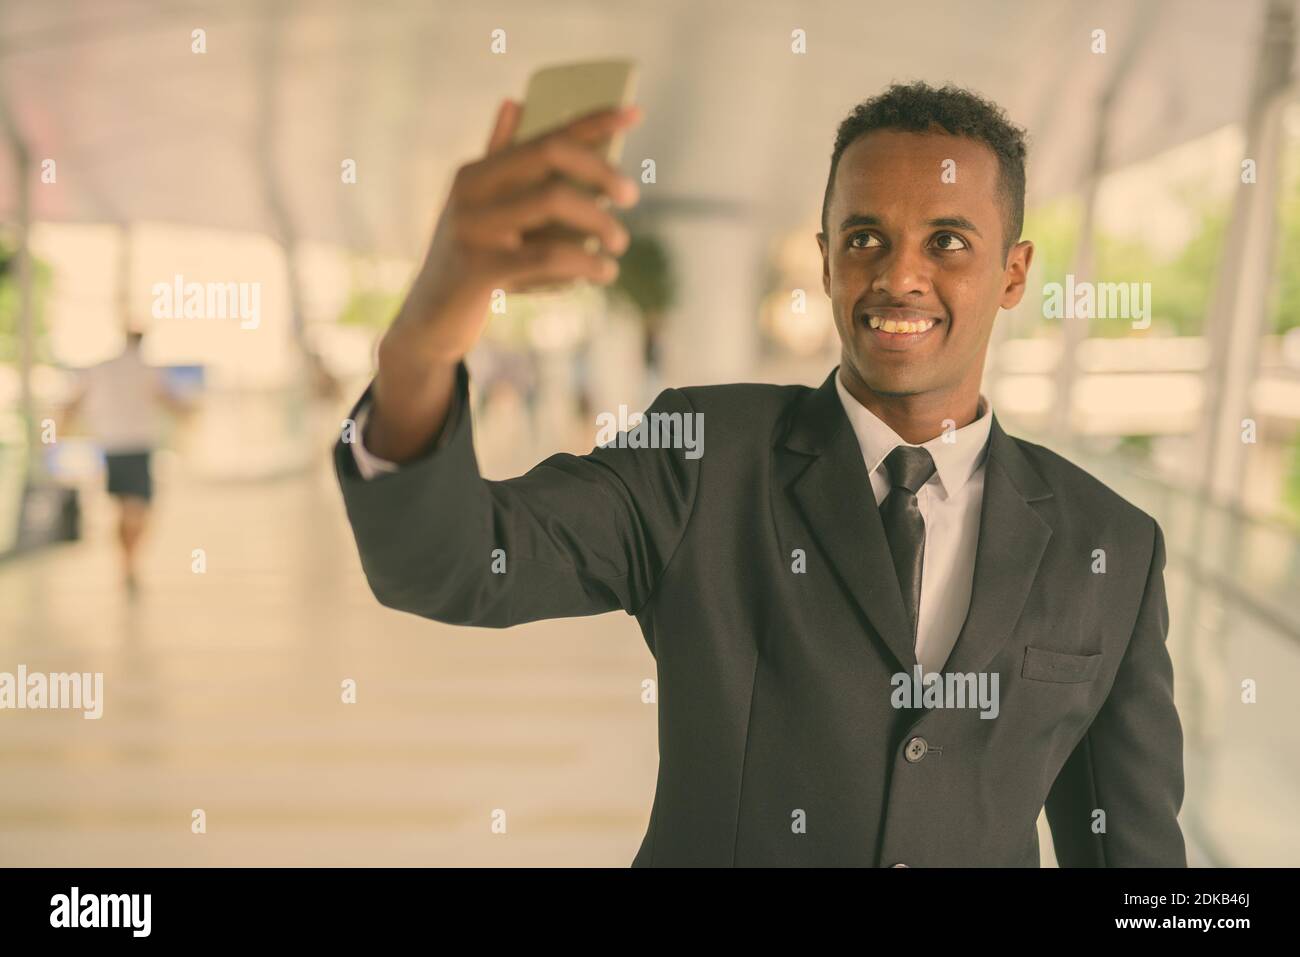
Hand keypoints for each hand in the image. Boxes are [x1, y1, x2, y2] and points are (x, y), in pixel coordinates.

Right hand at [382, 99, 642, 365]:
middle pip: (551, 153)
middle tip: (631, 197)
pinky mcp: (478, 271)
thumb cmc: (469, 263)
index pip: (544, 133)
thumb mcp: (482, 212)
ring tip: (618, 245)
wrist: (430, 322)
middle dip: (601, 169)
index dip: (593, 119)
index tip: (636, 112)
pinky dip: (586, 263)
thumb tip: (515, 100)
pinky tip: (604, 273)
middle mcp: (470, 190)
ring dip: (600, 222)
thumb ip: (499, 161)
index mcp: (477, 172)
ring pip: (554, 201)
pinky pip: (547, 257)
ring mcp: (471, 228)